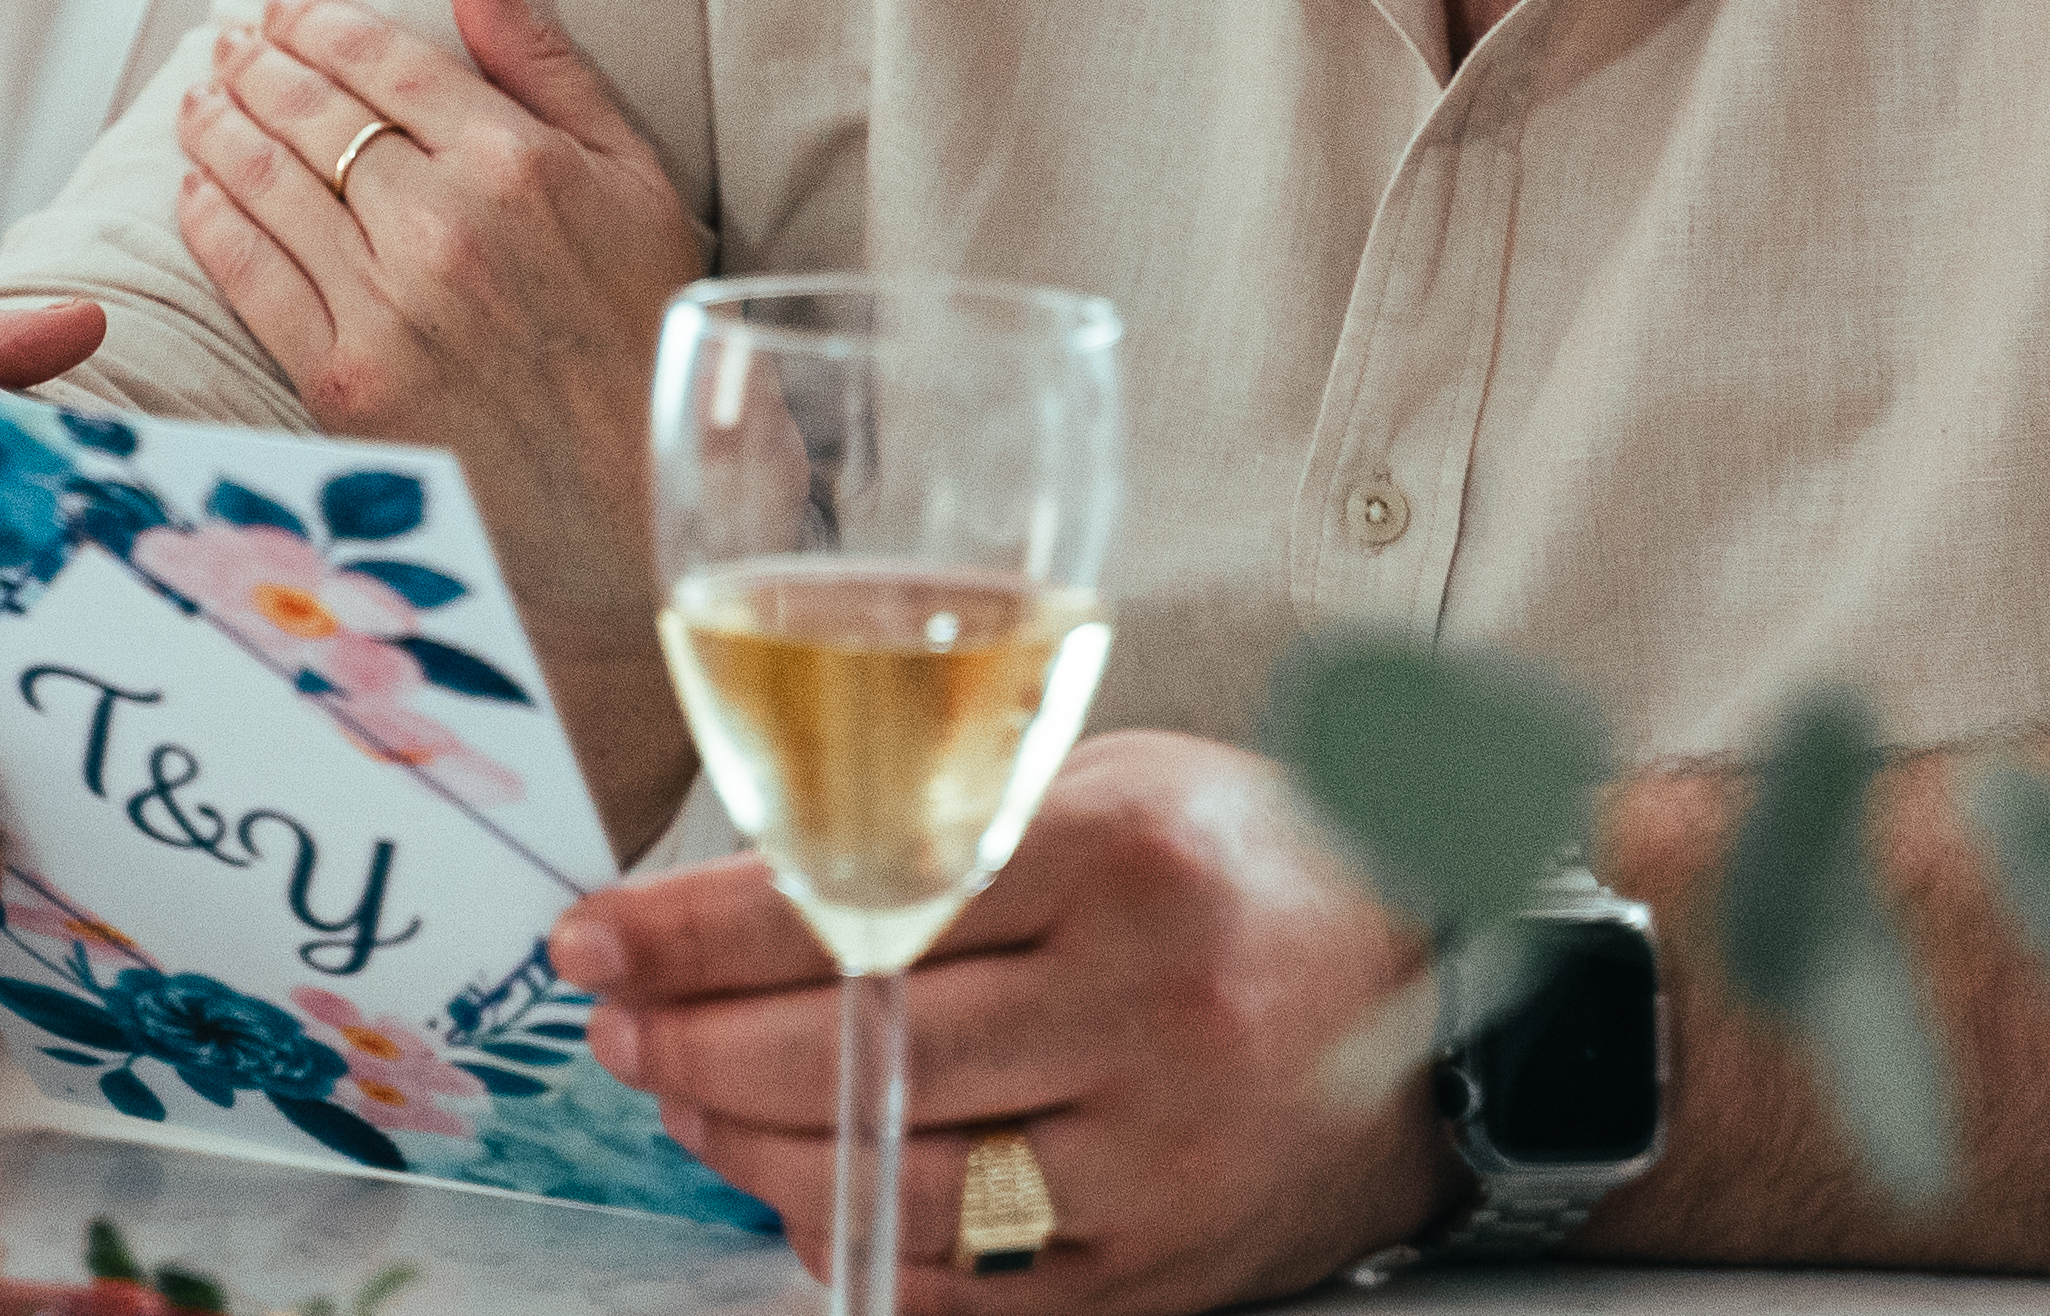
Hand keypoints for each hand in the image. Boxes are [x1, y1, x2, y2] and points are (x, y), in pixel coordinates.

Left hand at [170, 0, 696, 610]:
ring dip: (220, 129)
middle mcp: (443, 224)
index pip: (382, 59)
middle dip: (258, 65)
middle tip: (230, 44)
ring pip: (269, 186)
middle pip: (313, 113)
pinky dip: (213, 222)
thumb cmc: (647, 325)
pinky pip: (253, 280)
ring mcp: (388, 306)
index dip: (319, 23)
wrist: (641, 497)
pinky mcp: (346, 382)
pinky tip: (197, 190)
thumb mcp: (632, 173)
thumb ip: (541, 58)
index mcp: (517, 161)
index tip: (287, 8)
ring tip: (201, 100)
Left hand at [558, 731, 1447, 1315]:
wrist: (1456, 1005)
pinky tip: (794, 1199)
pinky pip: (965, 1292)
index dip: (695, 931)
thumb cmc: (1255, 872)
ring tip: (686, 1108)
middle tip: (620, 1034)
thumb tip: (734, 891)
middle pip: (859, 1050)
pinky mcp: (1164, 1276)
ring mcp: (1159, 1161)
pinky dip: (855, 1251)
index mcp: (1123, 858)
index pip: (856, 899)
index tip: (593, 941)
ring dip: (752, 1156)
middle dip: (699, 1048)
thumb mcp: (1112, 784)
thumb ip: (943, 824)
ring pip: (896, 1183)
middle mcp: (1148, 1012)